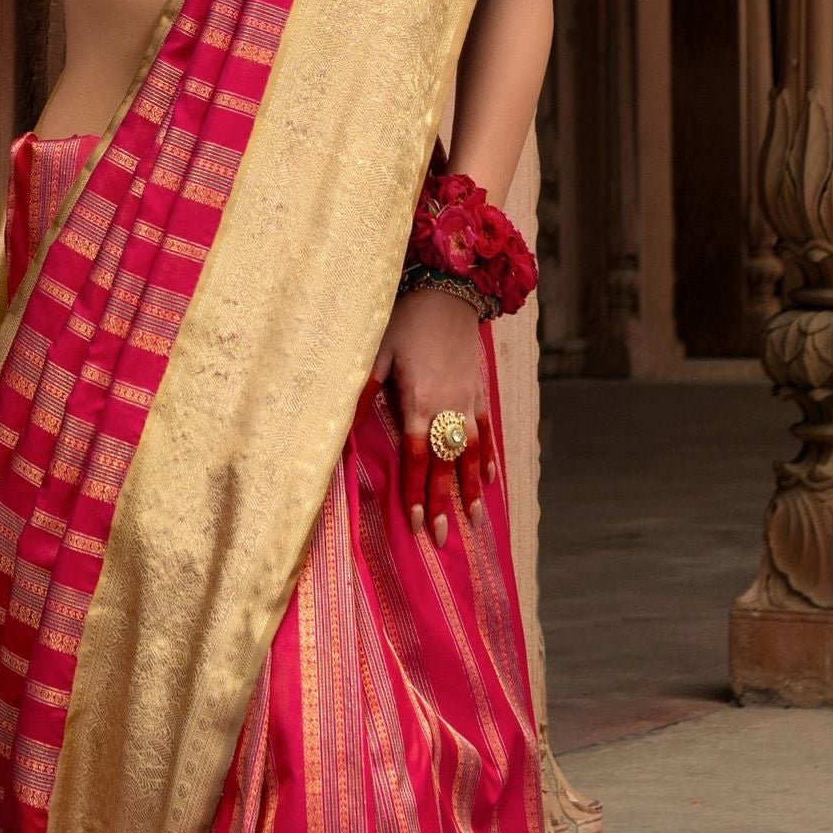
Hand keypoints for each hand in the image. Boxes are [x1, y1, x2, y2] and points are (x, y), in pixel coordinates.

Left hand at [372, 281, 491, 546]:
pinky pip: (485, 430)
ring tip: (474, 520)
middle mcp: (446, 409)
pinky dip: (488, 456)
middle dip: (445, 504)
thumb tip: (343, 429)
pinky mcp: (478, 391)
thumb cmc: (406, 322)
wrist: (448, 291)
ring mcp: (467, 402)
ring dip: (472, 488)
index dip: (418, 494)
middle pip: (446, 466)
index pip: (417, 459)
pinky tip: (490, 478)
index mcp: (419, 404)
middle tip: (445, 541)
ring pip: (471, 454)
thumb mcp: (375, 353)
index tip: (419, 525)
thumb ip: (363, 392)